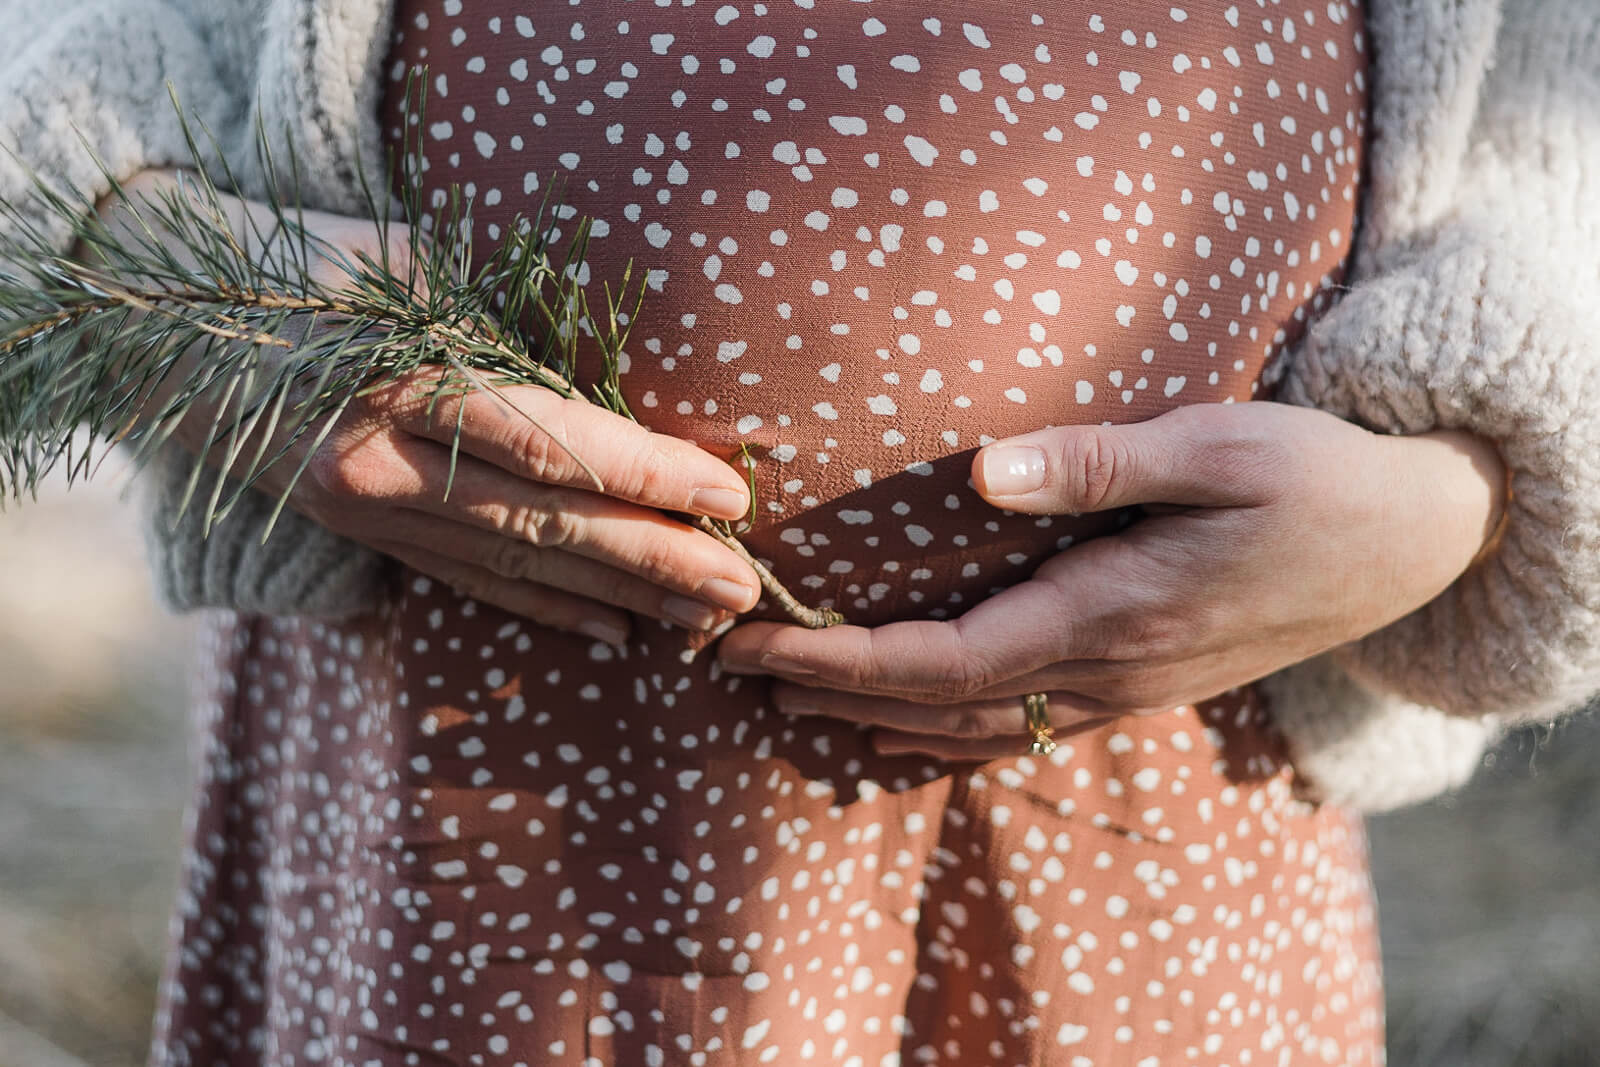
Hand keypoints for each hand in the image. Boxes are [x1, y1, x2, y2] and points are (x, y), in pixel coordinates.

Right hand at [105, 170, 761, 643]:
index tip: (732, 495)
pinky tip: (613, 631)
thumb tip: (620, 382)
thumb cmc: (312, 266)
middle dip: (655, 561)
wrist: (174, 321)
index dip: (649, 475)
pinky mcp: (364, 534)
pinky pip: (470, 582)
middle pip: (547, 524)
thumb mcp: (412, 264)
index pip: (553, 444)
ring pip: (515, 566)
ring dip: (618, 597)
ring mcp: (370, 511)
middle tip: (743, 590)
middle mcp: (384, 463)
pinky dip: (548, 608)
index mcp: (402, 380)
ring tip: (703, 619)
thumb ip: (505, 328)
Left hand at [717, 402, 1507, 757]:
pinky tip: (901, 724)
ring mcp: (1124, 691)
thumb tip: (982, 473)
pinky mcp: (1138, 685)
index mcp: (1111, 613)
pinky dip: (942, 728)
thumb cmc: (1313, 477)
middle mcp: (1107, 672)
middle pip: (938, 703)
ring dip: (873, 715)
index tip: (752, 643)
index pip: (942, 660)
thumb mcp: (1217, 447)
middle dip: (828, 689)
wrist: (1408, 543)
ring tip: (790, 695)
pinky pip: (1018, 728)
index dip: (839, 661)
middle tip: (728, 663)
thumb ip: (1098, 463)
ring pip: (972, 728)